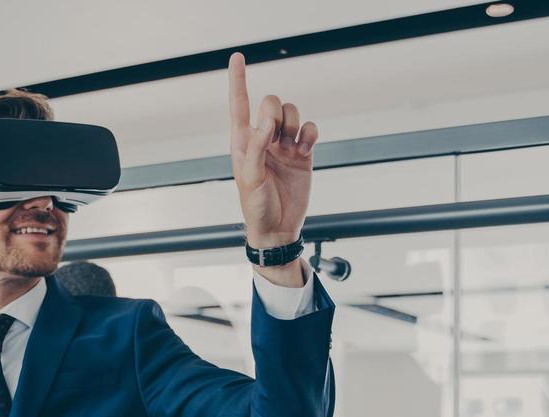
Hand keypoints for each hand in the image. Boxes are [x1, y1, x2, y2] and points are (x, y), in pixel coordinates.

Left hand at [228, 51, 316, 249]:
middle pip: (271, 102)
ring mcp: (283, 144)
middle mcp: (263, 138)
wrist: (278, 227)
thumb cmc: (256, 206)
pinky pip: (310, 128)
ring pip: (292, 112)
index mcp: (243, 141)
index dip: (238, 80)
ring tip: (292, 148)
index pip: (239, 104)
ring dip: (294, 124)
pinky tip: (305, 150)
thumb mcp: (250, 177)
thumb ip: (257, 146)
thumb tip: (267, 120)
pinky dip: (310, 134)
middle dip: (277, 113)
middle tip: (277, 139)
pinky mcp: (302, 153)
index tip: (238, 57)